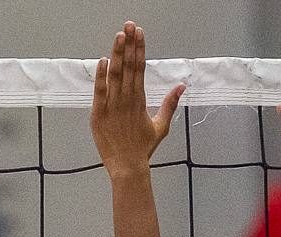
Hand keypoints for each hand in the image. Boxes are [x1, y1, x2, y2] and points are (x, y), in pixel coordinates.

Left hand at [91, 23, 183, 178]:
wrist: (127, 166)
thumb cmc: (142, 148)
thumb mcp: (161, 126)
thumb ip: (170, 104)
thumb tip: (181, 87)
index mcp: (141, 100)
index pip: (140, 68)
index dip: (139, 49)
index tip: (139, 33)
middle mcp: (127, 100)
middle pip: (129, 66)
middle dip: (129, 44)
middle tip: (129, 25)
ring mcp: (112, 107)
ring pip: (115, 75)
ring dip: (117, 54)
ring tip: (119, 36)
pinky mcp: (98, 115)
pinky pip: (100, 92)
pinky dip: (101, 76)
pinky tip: (103, 61)